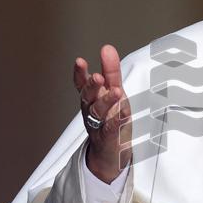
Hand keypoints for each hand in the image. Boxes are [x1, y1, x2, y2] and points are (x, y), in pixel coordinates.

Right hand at [73, 44, 131, 182]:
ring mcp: (98, 126)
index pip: (81, 84)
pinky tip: (122, 114)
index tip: (79, 61)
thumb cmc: (110, 119)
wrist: (108, 154)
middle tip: (98, 77)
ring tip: (116, 92)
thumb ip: (111, 72)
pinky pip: (110, 130)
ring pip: (98, 113)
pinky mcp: (108, 139)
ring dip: (106, 101)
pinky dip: (116, 122)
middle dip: (92, 87)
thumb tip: (107, 48)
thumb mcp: (112, 92)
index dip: (79, 74)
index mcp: (91, 99)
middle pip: (88, 98)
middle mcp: (91, 111)